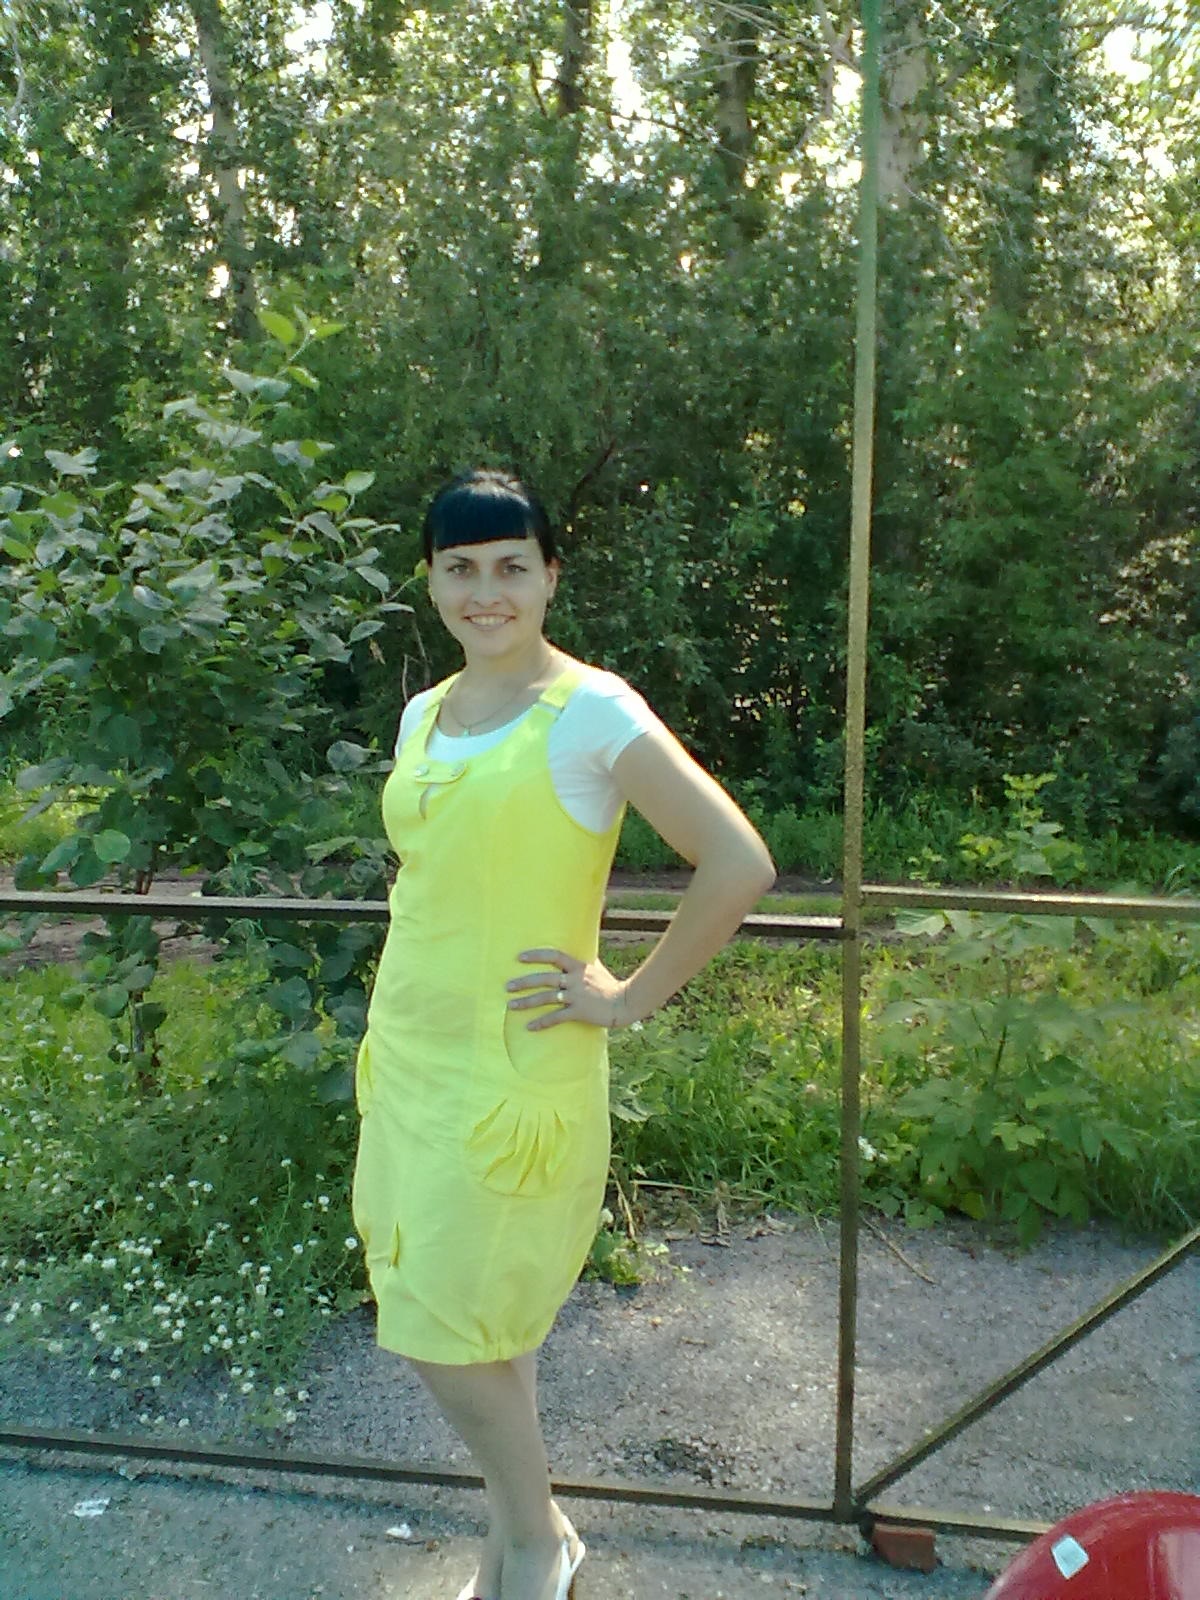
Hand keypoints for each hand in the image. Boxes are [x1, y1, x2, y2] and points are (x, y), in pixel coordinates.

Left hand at [506, 948, 627, 1030]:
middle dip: (524, 982)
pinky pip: (556, 1017)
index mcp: (578, 967)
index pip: (554, 956)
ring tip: (510, 1005)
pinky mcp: (579, 1011)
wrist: (626, 1002)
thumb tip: (581, 948)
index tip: (520, 957)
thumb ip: (586, 960)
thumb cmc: (611, 985)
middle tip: (507, 986)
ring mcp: (576, 996)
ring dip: (527, 1002)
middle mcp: (574, 979)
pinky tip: (529, 1027)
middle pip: (544, 978)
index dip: (536, 955)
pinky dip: (541, 1022)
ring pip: (546, 998)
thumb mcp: (598, 968)